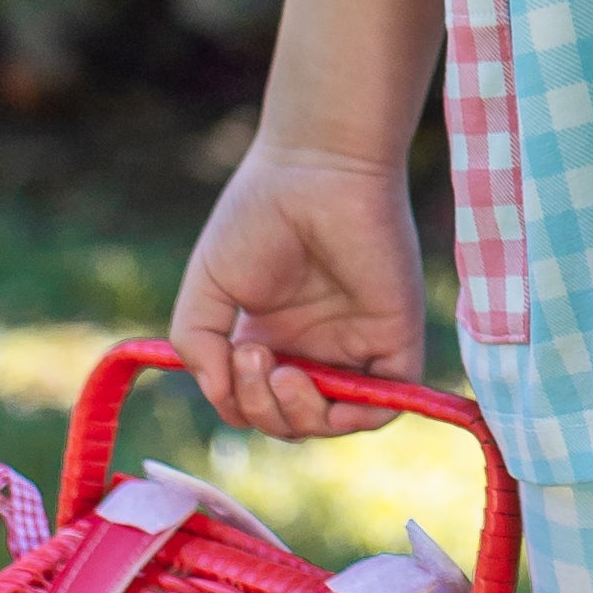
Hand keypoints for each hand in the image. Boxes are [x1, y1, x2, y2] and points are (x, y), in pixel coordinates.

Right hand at [169, 136, 427, 440]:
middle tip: (255, 356)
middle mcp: (313, 348)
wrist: (316, 171)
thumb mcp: (209, 285)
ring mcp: (354, 347)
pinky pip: (383, 406)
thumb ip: (199, 344)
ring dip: (298, 416)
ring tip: (282, 372)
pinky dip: (353, 418)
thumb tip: (218, 394)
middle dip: (262, 409)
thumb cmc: (259, 215)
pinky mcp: (394, 341)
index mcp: (270, 337)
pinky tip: (320, 391)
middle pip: (288, 420)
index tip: (229, 357)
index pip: (254, 404)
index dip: (238, 402)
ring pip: (330, 421)